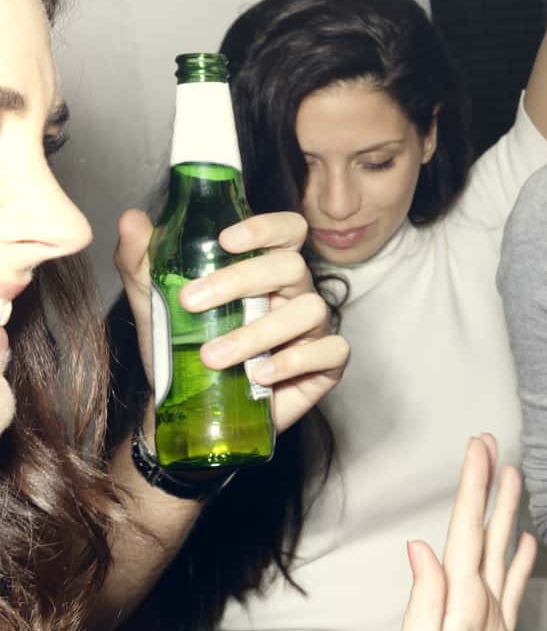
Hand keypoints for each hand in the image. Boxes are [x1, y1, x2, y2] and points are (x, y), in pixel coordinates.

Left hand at [116, 208, 348, 436]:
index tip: (224, 240)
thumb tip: (131, 219)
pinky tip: (258, 375)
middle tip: (191, 303)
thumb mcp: (154, 305)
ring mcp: (312, 329)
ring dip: (257, 332)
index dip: (265, 228)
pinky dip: (294, 361)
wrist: (188, 411)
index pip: (286, 230)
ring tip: (213, 357)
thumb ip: (142, 262)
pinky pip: (331, 351)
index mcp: (263, 270)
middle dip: (241, 281)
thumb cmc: (181, 350)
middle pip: (291, 266)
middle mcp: (294, 293)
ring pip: (310, 310)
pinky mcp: (325, 366)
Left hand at [357, 436, 535, 630]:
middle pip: (482, 535)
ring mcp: (482, 623)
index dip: (473, 489)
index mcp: (450, 604)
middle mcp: (467, 605)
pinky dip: (518, 565)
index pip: (465, 534)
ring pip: (498, 557)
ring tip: (514, 479)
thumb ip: (424, 606)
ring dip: (505, 517)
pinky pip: (510, 594)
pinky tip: (525, 545)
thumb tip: (421, 547)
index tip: (480, 448)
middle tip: (492, 444)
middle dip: (487, 489)